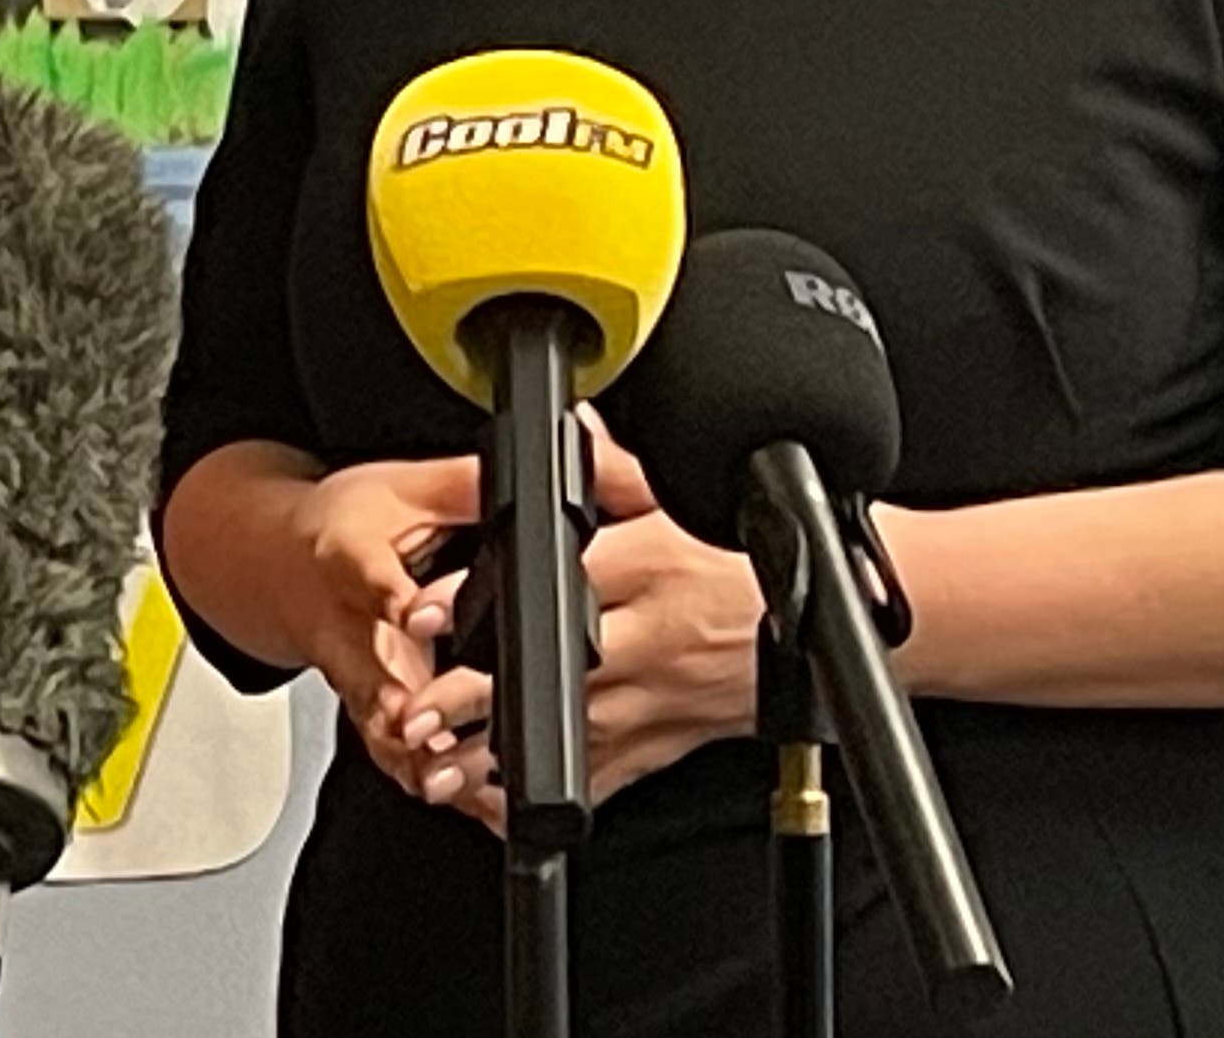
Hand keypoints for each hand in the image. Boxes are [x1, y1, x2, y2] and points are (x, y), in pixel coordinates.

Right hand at [269, 454, 478, 808]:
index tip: (411, 611)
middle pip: (368, 667)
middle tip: (429, 723)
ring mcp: (354, 677)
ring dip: (413, 754)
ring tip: (453, 779)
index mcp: (347, 554)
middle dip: (397, 699)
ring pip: (379, 724)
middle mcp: (345, 624)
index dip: (391, 596)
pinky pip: (396, 753)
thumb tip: (563, 474)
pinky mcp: (367, 710)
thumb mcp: (409, 484)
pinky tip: (473, 802)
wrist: (283, 566)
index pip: (366, 574)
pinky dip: (429, 778)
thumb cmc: (348, 524)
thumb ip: (478, 486)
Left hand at [379, 420, 762, 835]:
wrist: (806, 637)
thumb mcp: (684, 506)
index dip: (491, 593)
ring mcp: (657, 698)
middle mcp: (652, 636)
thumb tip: (577, 421)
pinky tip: (496, 802)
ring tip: (438, 768)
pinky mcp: (665, 743)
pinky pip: (600, 776)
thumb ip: (619, 470)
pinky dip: (547, 794)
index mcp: (653, 565)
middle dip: (480, 696)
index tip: (430, 610)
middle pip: (555, 669)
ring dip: (499, 758)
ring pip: (567, 734)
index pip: (561, 575)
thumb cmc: (742, 571)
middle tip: (418, 710)